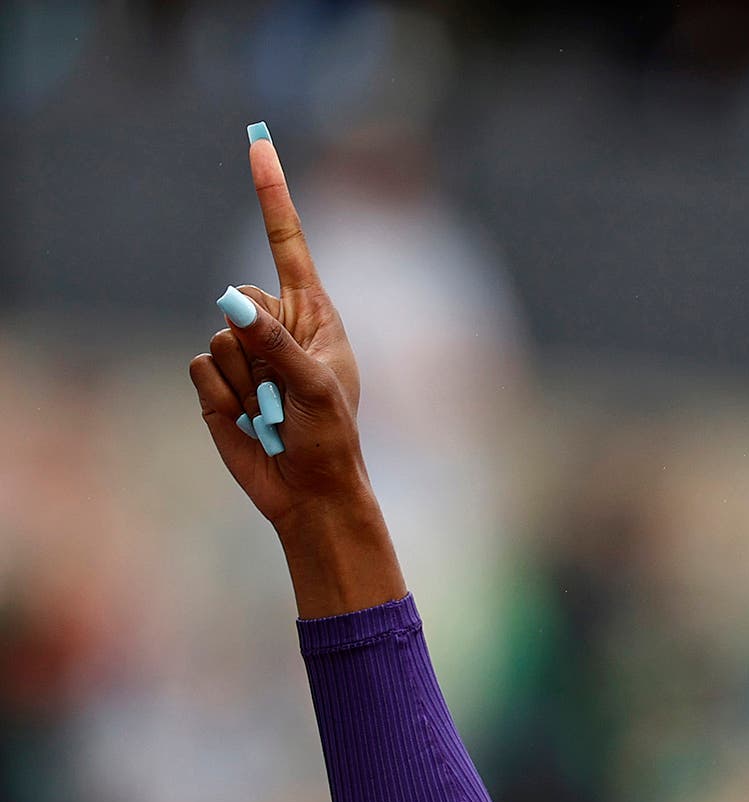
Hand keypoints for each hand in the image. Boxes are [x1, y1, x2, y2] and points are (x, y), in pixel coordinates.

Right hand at [187, 128, 371, 534]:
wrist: (308, 494)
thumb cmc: (330, 441)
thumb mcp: (318, 389)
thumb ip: (276, 343)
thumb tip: (228, 302)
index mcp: (314, 315)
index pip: (287, 243)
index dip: (272, 193)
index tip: (258, 143)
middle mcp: (275, 324)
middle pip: (238, 296)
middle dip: (258, 345)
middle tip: (287, 393)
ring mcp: (244, 351)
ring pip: (217, 337)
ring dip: (245, 381)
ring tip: (274, 412)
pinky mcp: (216, 381)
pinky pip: (199, 367)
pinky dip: (222, 398)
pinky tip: (248, 421)